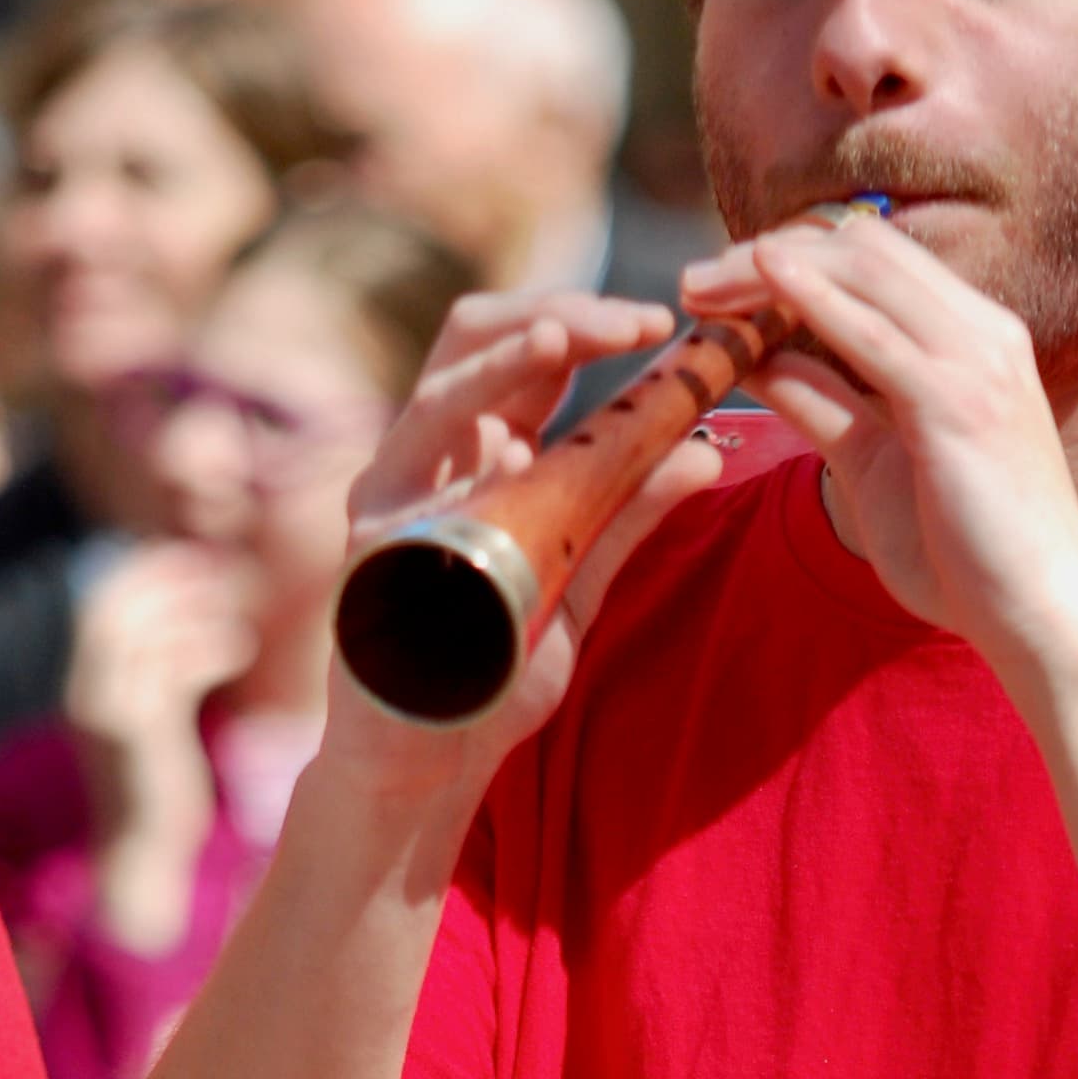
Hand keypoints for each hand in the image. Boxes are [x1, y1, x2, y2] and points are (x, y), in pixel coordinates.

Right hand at [67, 542, 259, 948]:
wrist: (141, 857)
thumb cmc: (158, 786)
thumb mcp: (156, 718)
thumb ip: (165, 669)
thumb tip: (203, 616)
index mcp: (86, 683)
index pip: (102, 601)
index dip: (148, 571)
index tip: (200, 559)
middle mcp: (85, 691)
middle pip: (113, 604)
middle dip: (171, 577)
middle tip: (227, 571)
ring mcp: (105, 712)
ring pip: (140, 631)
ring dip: (193, 606)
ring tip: (242, 604)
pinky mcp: (135, 736)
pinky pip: (166, 673)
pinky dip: (204, 649)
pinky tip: (238, 645)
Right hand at [322, 286, 714, 809]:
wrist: (430, 762)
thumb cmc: (496, 669)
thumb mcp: (582, 577)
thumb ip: (632, 513)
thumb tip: (707, 452)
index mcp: (479, 447)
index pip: (528, 352)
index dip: (590, 322)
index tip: (662, 326)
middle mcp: (427, 456)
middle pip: (472, 339)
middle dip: (553, 316)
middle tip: (633, 321)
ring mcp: (392, 499)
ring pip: (434, 396)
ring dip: (500, 364)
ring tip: (561, 341)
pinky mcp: (370, 558)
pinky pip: (412, 496)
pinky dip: (462, 470)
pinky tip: (514, 461)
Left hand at [681, 216, 1077, 672]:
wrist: (1045, 618)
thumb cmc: (969, 556)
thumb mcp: (876, 464)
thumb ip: (826, 404)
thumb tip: (759, 360)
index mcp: (972, 340)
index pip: (875, 259)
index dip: (793, 258)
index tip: (721, 286)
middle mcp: (981, 333)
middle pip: (861, 248)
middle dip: (767, 253)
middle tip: (692, 283)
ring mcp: (977, 362)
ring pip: (863, 272)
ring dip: (770, 270)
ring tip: (699, 285)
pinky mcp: (960, 404)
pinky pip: (875, 334)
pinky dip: (813, 300)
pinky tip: (761, 281)